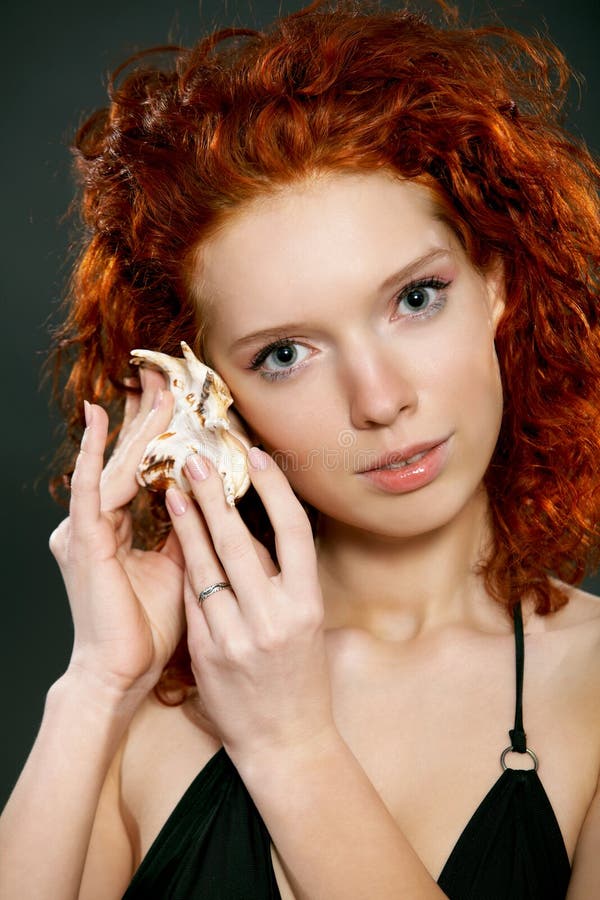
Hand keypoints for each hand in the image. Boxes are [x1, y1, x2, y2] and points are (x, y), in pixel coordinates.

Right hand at [49, 369, 185, 699]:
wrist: (121, 675)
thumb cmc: (147, 628)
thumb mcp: (178, 570)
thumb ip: (190, 533)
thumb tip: (214, 501)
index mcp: (118, 529)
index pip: (140, 469)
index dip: (157, 435)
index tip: (178, 402)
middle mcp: (98, 523)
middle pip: (126, 458)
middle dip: (147, 417)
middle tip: (164, 376)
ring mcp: (86, 530)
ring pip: (115, 465)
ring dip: (134, 425)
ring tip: (151, 387)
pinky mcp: (83, 542)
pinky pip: (89, 489)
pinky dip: (94, 452)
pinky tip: (100, 419)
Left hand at [164, 449, 334, 763]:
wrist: (285, 742)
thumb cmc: (300, 676)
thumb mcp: (306, 622)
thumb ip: (282, 579)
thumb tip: (252, 528)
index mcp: (308, 604)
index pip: (292, 531)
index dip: (273, 488)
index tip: (255, 456)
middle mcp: (274, 618)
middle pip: (239, 541)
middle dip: (214, 495)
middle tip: (196, 460)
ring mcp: (237, 637)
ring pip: (206, 566)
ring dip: (187, 524)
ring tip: (174, 491)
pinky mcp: (207, 654)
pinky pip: (192, 600)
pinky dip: (185, 568)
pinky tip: (174, 541)